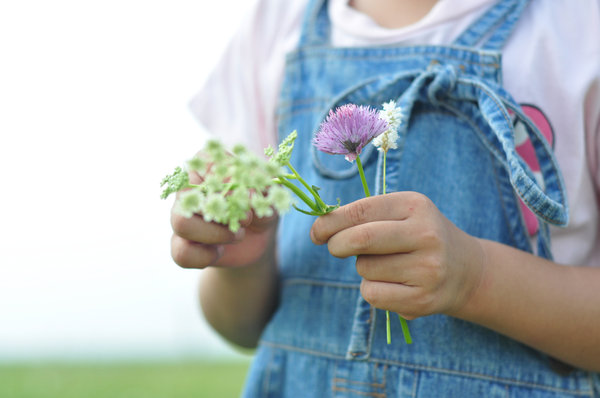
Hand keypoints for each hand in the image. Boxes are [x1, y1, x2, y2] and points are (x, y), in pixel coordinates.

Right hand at [170, 170, 276, 268]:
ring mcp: (181, 215)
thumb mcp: (270, 197)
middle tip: (246, 219)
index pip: (205, 164)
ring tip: (237, 234)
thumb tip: (246, 197)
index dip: (229, 184)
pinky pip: (181, 253)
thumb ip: (263, 192)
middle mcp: (188, 187)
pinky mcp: (182, 243)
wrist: (257, 237)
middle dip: (223, 212)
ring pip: (181, 224)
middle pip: (190, 196)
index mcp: (208, 164)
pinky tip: (219, 252)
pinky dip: (205, 257)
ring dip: (216, 234)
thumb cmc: (261, 205)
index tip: (249, 197)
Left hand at [310, 191, 485, 319]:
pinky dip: (371, 290)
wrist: (466, 271)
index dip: (330, 222)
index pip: (361, 210)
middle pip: (360, 239)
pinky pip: (372, 294)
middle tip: (334, 248)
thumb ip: (364, 216)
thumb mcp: (402, 214)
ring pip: (364, 269)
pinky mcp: (423, 299)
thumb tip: (320, 228)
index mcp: (415, 205)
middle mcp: (425, 234)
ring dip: (362, 268)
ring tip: (386, 266)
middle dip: (336, 245)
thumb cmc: (418, 237)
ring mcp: (427, 268)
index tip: (316, 232)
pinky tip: (392, 285)